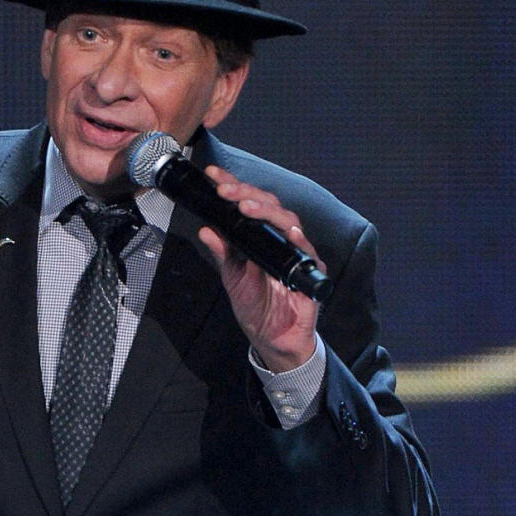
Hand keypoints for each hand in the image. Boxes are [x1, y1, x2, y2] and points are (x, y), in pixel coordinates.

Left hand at [198, 165, 323, 372]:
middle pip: (270, 206)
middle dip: (247, 193)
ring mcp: (296, 254)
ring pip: (289, 221)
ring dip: (267, 211)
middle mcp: (280, 240)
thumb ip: (223, 253)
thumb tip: (206, 229)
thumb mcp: (233, 277)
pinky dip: (299, 241)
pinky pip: (308, 252)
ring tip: (247, 206)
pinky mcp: (310, 273)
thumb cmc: (256, 307)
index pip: (250, 204)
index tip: (214, 176)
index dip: (234, 187)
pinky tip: (290, 232)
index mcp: (261, 237)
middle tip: (225, 190)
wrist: (272, 339)